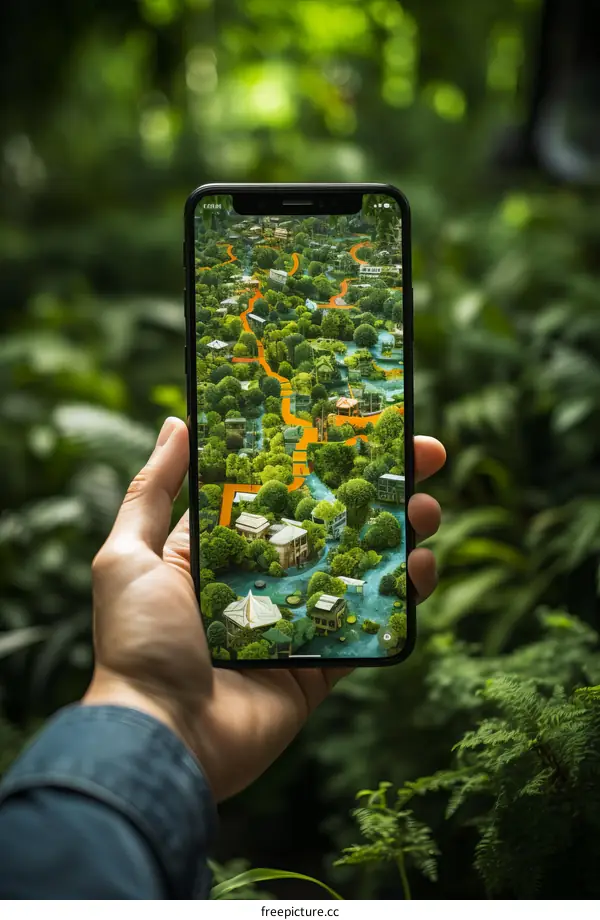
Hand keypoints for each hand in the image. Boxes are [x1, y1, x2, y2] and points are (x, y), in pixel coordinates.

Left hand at [84, 417, 444, 800]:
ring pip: (360, 570)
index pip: (280, 490)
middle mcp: (263, 581)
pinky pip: (369, 628)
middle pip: (331, 524)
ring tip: (429, 509)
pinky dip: (401, 599)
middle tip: (423, 458)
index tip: (359, 425)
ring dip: (400, 535)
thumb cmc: (141, 643)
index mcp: (220, 551)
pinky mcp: (320, 667)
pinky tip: (422, 567)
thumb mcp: (128, 556)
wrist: (163, 738)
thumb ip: (153, 491)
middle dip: (378, 489)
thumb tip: (176, 422)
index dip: (319, 458)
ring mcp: (297, 623)